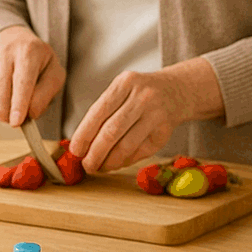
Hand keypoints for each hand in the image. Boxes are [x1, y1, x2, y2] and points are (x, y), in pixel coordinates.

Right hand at [0, 26, 65, 127]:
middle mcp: (7, 55)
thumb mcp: (54, 72)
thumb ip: (46, 93)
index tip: (17, 121)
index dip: (19, 103)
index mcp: (28, 52)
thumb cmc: (39, 61)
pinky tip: (5, 106)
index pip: (22, 80)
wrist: (14, 41)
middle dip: (7, 110)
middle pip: (3, 87)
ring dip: (2, 110)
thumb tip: (31, 114)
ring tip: (13, 114)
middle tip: (15, 123)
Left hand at [69, 60, 224, 172]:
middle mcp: (142, 97)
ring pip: (126, 145)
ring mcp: (156, 114)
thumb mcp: (121, 91)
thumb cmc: (138, 94)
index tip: (75, 151)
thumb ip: (102, 113)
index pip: (98, 112)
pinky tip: (117, 162)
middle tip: (87, 165)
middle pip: (111, 131)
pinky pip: (140, 151)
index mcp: (124, 83)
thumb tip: (80, 145)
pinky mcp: (165, 131)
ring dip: (109, 162)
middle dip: (95, 153)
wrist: (177, 91)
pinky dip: (125, 161)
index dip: (83, 135)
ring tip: (100, 167)